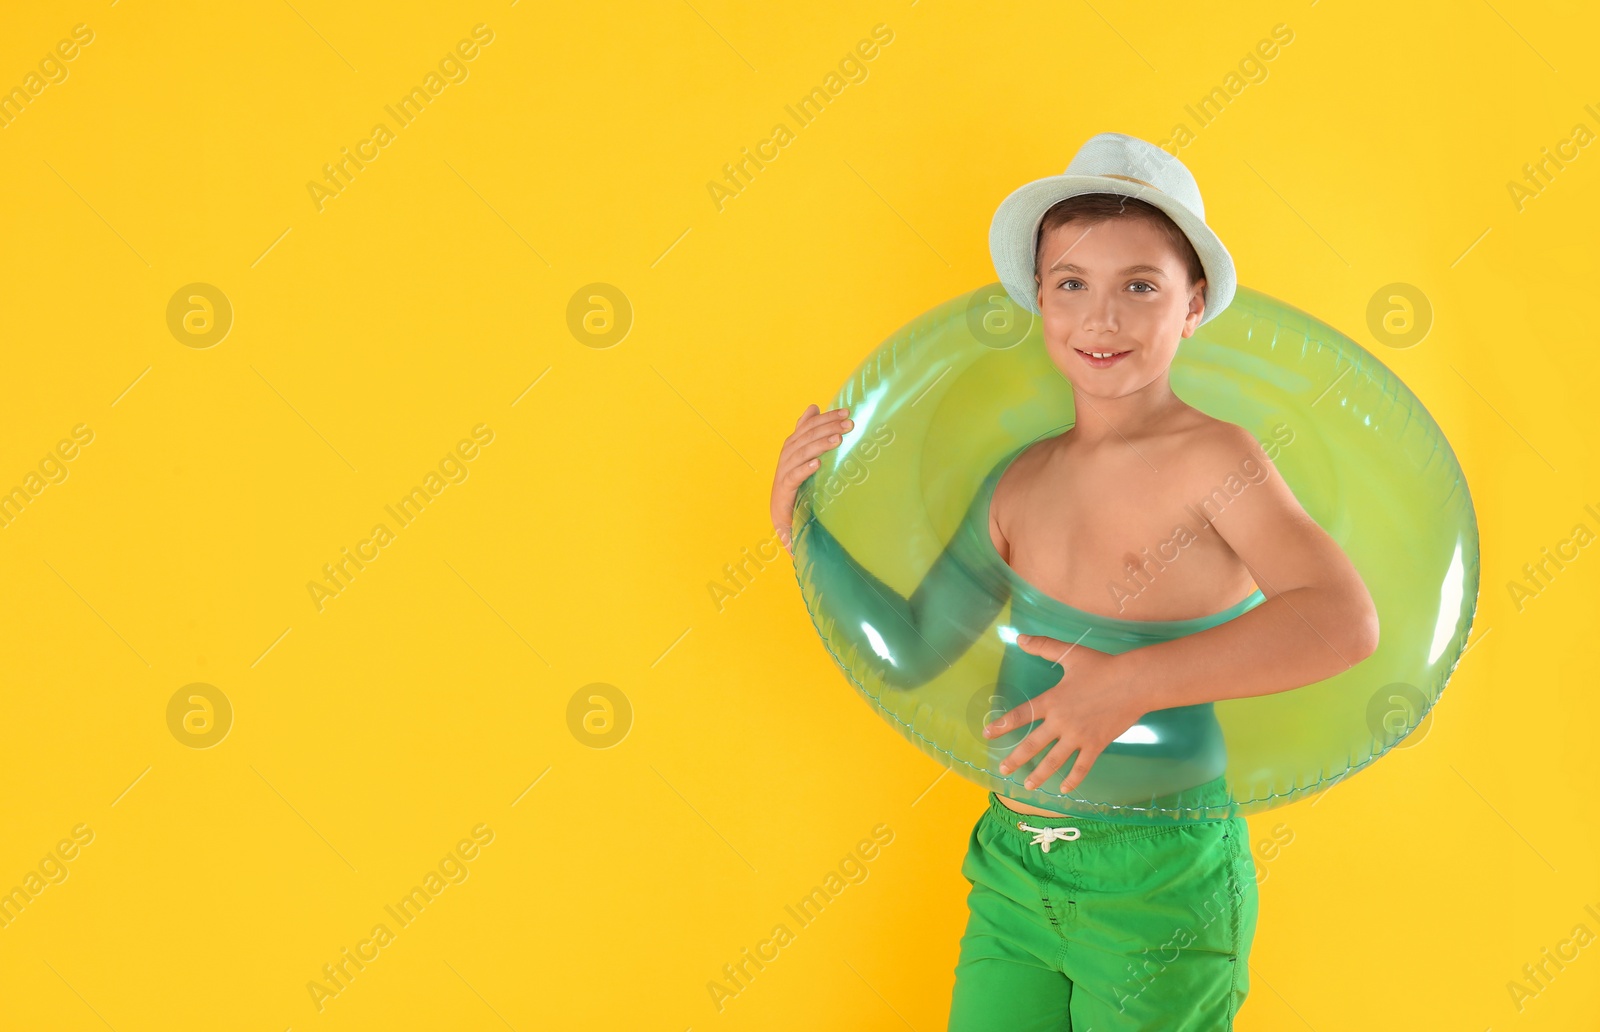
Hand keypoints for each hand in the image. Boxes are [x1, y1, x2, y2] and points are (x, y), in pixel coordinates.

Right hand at [771, 403, 851, 555]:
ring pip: (800, 454)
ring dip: (819, 445)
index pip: (809, 426)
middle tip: (848, 424)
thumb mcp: (803, 456)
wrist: (783, 517)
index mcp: (792, 446)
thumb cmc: (796, 483)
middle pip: (806, 437)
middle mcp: (787, 456)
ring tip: (837, 440)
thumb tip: (813, 407)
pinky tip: (817, 464)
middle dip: (828, 428)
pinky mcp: (784, 490)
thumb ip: (807, 432)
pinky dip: (804, 469)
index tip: (847, 412)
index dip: (827, 418)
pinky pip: (793, 477)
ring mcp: (784, 473)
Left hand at [982, 633, 1147, 793]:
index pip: (1021, 714)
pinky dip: (1072, 779)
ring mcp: (1078, 736)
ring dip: (1039, 774)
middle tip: (1003, 768)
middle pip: (1032, 744)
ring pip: (1053, 761)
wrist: (1134, 682)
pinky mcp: (1096, 744)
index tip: (987, 733)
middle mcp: (1061, 721)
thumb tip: (1020, 638)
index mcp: (1052, 700)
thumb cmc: (1103, 666)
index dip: (1002, 724)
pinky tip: (1064, 789)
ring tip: (1027, 786)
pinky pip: (1081, 767)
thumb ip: (1043, 646)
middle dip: (1016, 758)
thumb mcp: (1070, 653)